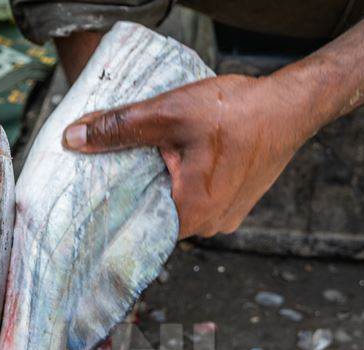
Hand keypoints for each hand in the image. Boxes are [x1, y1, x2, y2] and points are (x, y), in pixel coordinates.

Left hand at [62, 74, 313, 238]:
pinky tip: (174, 161)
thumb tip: (72, 138)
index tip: (88, 201)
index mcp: (191, 215)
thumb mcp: (167, 114)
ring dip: (161, 187)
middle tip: (108, 172)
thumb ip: (118, 128)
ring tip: (142, 162)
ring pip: (177, 207)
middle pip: (155, 217)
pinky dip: (183, 183)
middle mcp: (209, 226)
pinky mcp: (235, 204)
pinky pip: (197, 200)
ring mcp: (225, 218)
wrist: (291, 106)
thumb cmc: (237, 112)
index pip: (135, 229)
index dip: (110, 213)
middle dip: (133, 195)